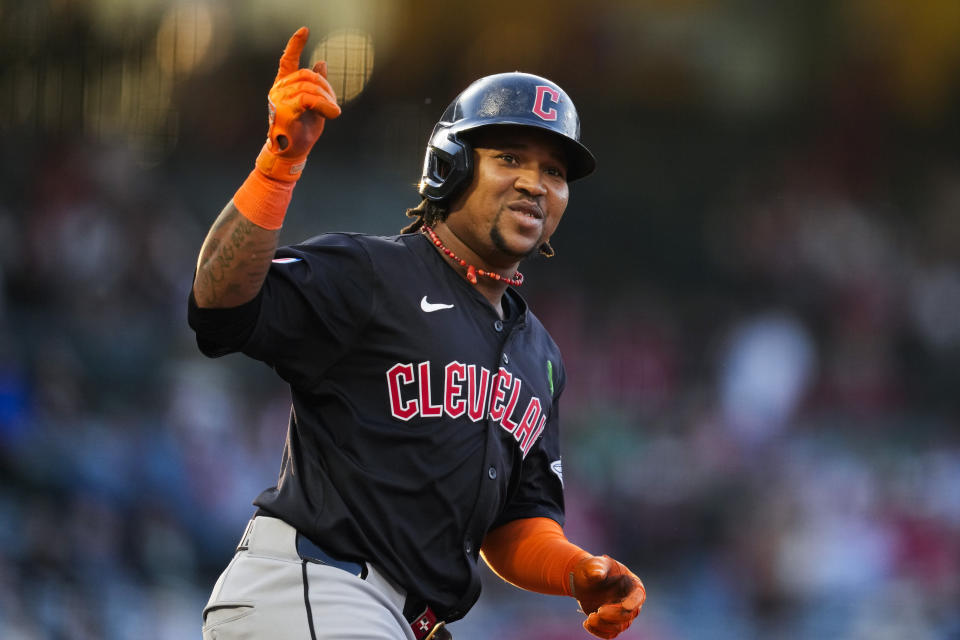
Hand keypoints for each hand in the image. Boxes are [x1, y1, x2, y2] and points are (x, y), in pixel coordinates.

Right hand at [256, 27, 341, 180]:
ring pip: (310, 87)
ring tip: (334, 112)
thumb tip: (321, 63)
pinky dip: (324, 105)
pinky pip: (309, 99)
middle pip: (308, 75)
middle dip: (326, 87)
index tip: (305, 30)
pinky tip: (333, 113)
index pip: (288, 60)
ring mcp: (279, 99)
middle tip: (334, 104)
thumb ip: (316, 85)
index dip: (296, 44)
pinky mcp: (285, 110)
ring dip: (327, 99)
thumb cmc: (301, 131)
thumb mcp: (313, 105)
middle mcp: (278, 89)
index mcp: (283, 85)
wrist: (290, 153)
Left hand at [570, 555, 645, 638]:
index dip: (632, 603)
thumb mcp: (594, 564)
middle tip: (597, 612)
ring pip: (620, 627)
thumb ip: (597, 568)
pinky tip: (587, 624)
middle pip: (629, 615)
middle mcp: (631, 602)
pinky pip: (610, 634)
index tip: (624, 606)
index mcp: (633, 585)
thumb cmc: (592, 568)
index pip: (638, 597)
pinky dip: (599, 632)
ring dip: (604, 625)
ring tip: (589, 618)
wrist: (583, 580)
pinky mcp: (612, 623)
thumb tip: (597, 575)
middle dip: (613, 616)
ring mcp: (622, 614)